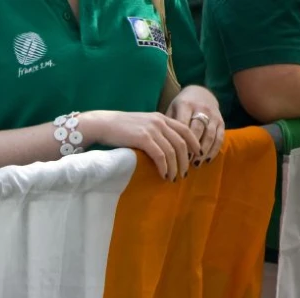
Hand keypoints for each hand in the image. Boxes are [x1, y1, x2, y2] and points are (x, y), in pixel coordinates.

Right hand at [84, 110, 201, 180]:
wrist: (102, 124)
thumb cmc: (119, 127)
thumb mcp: (142, 125)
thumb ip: (155, 131)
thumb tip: (165, 148)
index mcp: (161, 117)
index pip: (185, 130)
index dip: (194, 144)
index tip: (196, 156)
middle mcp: (159, 122)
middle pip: (181, 143)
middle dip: (186, 160)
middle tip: (185, 173)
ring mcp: (152, 130)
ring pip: (173, 151)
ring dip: (176, 167)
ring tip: (174, 178)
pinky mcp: (144, 138)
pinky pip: (160, 156)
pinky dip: (165, 167)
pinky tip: (164, 175)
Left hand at [165, 86, 224, 166]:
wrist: (201, 92)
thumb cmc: (181, 106)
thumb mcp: (171, 110)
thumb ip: (168, 124)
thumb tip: (159, 145)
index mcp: (185, 105)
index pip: (182, 125)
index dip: (179, 141)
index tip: (174, 155)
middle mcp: (201, 108)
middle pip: (197, 130)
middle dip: (191, 148)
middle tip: (184, 163)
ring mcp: (213, 115)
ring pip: (209, 135)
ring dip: (203, 152)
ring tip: (195, 165)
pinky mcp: (221, 121)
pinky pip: (219, 137)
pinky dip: (214, 150)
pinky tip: (207, 160)